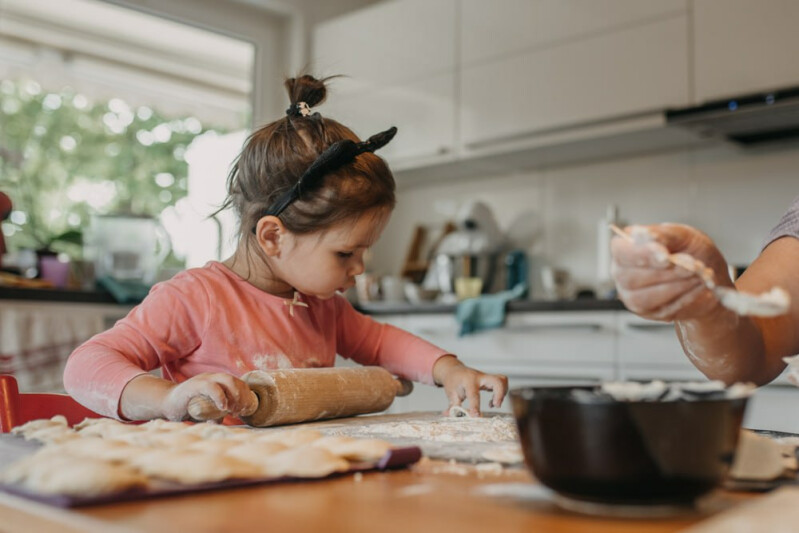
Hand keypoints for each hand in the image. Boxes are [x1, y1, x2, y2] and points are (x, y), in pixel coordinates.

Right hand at [161, 373, 254, 421]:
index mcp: (218, 381)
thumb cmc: (188, 407)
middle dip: (243, 396)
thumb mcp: (206, 412)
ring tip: (233, 410)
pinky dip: (220, 397)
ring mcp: (204, 380)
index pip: (239, 383)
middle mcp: (213, 377)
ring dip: (235, 395)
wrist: (166, 403)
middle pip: (236, 381)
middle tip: (240, 411)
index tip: (246, 410)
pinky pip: (211, 386)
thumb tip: (226, 424)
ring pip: (227, 379)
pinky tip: (223, 408)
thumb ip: (216, 416)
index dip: (246, 395)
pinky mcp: (194, 385)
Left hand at [432, 355, 507, 416]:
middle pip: (497, 381)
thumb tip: (451, 417)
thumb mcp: (451, 395)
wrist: (453, 370)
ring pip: (502, 380)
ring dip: (502, 393)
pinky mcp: (490, 379)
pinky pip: (501, 382)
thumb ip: (453, 407)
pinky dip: (501, 392)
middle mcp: (479, 377)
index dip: (475, 406)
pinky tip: (492, 402)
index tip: (476, 416)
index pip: (474, 394)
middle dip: (500, 394)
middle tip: (495, 405)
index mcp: (467, 381)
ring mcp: (486, 377)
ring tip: (494, 404)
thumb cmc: (452, 382)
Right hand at [611, 223, 730, 321]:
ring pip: (646, 298)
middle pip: (631, 278)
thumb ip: (665, 235)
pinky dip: (686, 297)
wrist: (708, 275)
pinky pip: (663, 309)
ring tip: (698, 275)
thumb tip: (649, 237)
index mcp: (625, 248)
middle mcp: (622, 273)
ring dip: (677, 286)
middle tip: (692, 266)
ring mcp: (632, 296)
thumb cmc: (690, 251)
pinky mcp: (647, 312)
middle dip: (666, 273)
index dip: (642, 255)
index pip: (621, 252)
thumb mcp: (682, 235)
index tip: (666, 257)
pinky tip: (698, 287)